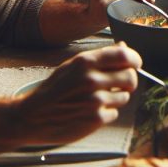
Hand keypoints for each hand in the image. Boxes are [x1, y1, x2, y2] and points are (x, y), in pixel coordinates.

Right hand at [12, 44, 140, 145]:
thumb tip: (125, 47)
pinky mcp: (96, 119)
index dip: (135, 60)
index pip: (125, 56)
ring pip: (125, 96)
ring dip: (116, 98)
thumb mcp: (72, 66)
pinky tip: (89, 111)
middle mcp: (91, 80)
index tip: (135, 64)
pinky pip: (114, 113)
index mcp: (85, 62)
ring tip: (96, 99)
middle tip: (119, 83)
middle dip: (128, 80)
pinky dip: (105, 113)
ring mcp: (95, 101)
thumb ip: (99, 57)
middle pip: (131, 77)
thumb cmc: (54, 89)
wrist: (32, 116)